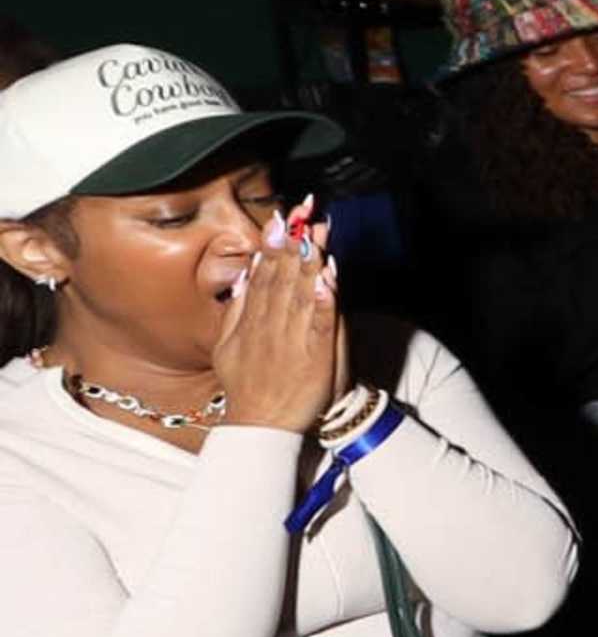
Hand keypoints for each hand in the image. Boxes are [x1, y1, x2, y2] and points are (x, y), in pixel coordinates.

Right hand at [212, 213, 345, 433]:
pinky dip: (324, 301)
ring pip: (302, 293)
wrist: (262, 424)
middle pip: (284, 277)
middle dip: (296, 242)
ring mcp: (292, 339)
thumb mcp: (230, 344)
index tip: (284, 218)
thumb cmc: (251, 383)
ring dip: (311, 262)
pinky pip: (320, 323)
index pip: (266, 274)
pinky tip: (328, 278)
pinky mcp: (314, 355)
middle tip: (305, 212)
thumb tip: (245, 273)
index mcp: (253, 320)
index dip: (276, 244)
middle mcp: (271, 325)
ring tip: (318, 234)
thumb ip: (238, 309)